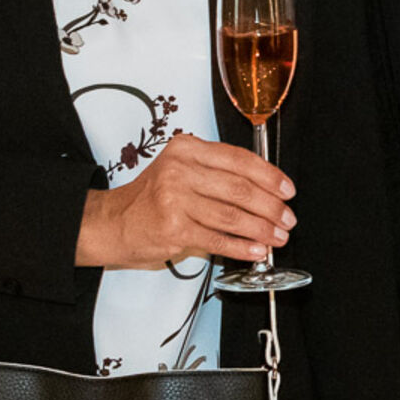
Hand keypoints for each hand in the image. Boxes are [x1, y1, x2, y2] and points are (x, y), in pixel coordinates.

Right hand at [75, 134, 294, 268]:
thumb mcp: (181, 169)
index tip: (287, 190)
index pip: (240, 159)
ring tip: (278, 237)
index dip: (270, 176)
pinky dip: (242, 247)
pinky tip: (257, 251)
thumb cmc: (152, 197)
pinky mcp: (172, 229)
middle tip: (287, 218)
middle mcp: (180, 170)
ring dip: (261, 229)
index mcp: (187, 148)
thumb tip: (267, 189)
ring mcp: (175, 200)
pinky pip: (217, 239)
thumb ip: (217, 172)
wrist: (112, 223)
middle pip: (240, 188)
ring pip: (232, 215)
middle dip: (271, 207)